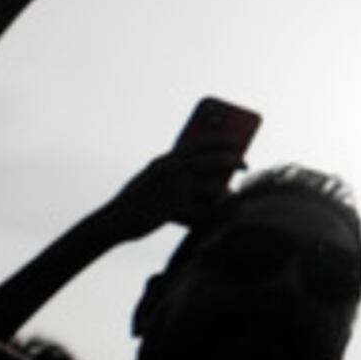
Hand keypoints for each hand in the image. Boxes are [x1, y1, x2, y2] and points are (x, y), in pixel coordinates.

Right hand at [103, 125, 245, 236]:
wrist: (114, 220)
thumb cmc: (137, 197)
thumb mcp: (153, 174)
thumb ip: (176, 167)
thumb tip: (210, 164)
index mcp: (167, 159)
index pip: (202, 141)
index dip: (224, 139)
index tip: (238, 141)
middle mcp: (173, 170)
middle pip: (216, 160)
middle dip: (235, 161)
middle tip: (246, 164)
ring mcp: (175, 189)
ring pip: (216, 187)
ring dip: (226, 191)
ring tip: (231, 194)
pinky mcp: (177, 209)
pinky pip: (207, 210)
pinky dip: (216, 212)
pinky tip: (221, 214)